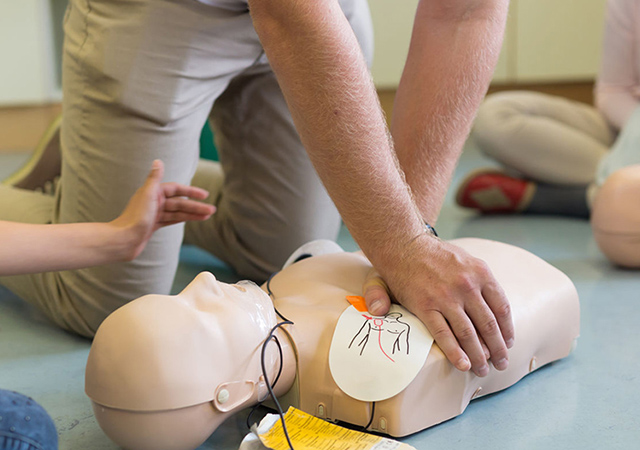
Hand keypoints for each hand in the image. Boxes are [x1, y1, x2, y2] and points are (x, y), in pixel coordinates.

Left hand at [110, 160, 215, 259]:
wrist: (123, 240)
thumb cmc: (135, 218)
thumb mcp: (147, 195)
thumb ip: (154, 178)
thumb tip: (158, 161)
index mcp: (152, 192)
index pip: (177, 190)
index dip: (191, 191)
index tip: (205, 195)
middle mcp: (154, 202)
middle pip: (180, 203)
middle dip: (196, 206)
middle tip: (212, 210)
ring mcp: (154, 214)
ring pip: (178, 213)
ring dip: (193, 214)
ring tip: (208, 216)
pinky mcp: (153, 225)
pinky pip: (172, 220)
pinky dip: (184, 219)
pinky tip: (193, 219)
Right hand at [362, 236, 513, 376]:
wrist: (403, 245)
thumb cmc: (434, 255)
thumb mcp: (466, 260)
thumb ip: (482, 284)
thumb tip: (496, 313)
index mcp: (481, 273)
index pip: (502, 307)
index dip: (507, 329)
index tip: (508, 343)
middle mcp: (467, 286)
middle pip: (488, 325)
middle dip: (497, 349)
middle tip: (501, 364)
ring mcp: (446, 297)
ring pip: (468, 334)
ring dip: (479, 356)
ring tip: (483, 370)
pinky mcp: (425, 307)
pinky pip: (444, 335)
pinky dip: (455, 353)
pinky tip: (464, 365)